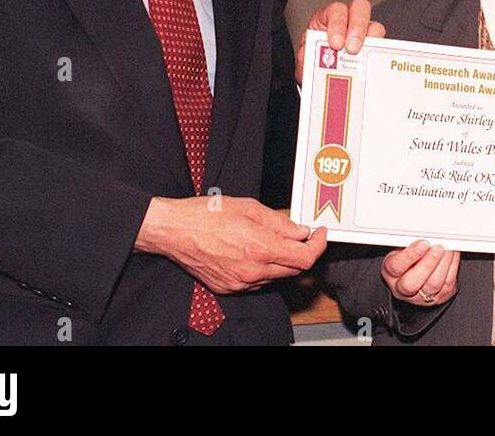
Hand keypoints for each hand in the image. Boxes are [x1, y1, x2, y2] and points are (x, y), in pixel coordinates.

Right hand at [135, 196, 326, 293]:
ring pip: (276, 276)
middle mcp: (252, 270)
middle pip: (294, 269)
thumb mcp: (249, 207)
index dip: (318, 245)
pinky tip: (252, 252)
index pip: (305, 257)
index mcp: (260, 248)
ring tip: (269, 239)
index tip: (320, 235)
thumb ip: (279, 222)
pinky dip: (263, 268)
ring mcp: (240, 282)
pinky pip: (257, 281)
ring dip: (281, 260)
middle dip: (301, 251)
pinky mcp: (229, 288)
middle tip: (299, 235)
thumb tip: (300, 231)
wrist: (174, 231)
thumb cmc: (206, 215)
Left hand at [296, 0, 385, 80]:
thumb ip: (307, 55)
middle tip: (352, 49)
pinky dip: (376, 56)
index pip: (336, 10)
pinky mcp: (373, 47)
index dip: (338, 24)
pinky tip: (369, 66)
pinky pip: (381, 47)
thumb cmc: (311, 61)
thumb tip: (312, 56)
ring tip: (362, 59)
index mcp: (328, 18)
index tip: (336, 43)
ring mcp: (363, 33)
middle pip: (360, 8)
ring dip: (371, 42)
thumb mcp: (304, 58)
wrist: (317, 76)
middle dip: (358, 28)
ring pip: (375, 26)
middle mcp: (348, 20)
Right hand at [382, 241, 459, 306]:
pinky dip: (452, 266)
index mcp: (391, 274)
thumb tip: (423, 233)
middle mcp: (403, 289)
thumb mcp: (402, 248)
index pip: (396, 267)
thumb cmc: (408, 260)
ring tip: (447, 248)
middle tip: (438, 247)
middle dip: (429, 262)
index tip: (423, 243)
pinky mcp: (440, 297)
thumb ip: (409, 242)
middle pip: (413, 282)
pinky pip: (448, 283)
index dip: (410, 255)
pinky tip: (452, 255)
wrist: (416, 277)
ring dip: (444, 263)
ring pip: (434, 284)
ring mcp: (422, 297)